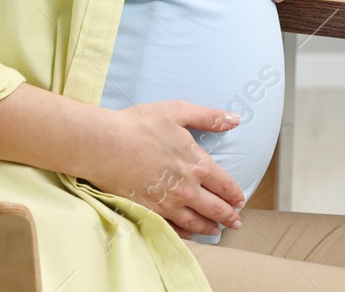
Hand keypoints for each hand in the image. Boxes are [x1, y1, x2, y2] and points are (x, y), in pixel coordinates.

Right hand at [83, 101, 244, 237]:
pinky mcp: (147, 211)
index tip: (241, 201)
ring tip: (217, 231)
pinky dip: (184, 234)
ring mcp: (166, 203)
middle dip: (228, 216)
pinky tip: (189, 234)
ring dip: (209, 227)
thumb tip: (235, 118)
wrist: (103, 144)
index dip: (234, 194)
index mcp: (197, 164)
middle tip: (236, 223)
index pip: (223, 184)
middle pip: (213, 207)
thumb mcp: (179, 112)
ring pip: (194, 221)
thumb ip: (209, 117)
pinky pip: (171, 228)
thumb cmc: (139, 125)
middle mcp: (186, 188)